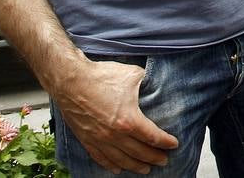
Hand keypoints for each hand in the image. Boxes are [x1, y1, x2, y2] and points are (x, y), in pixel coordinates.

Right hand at [51, 57, 177, 173]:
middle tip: (164, 160)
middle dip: (154, 157)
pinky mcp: (86, 140)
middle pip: (140, 152)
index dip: (166, 142)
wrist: (70, 80)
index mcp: (128, 120)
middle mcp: (114, 135)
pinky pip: (101, 158)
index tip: (174, 144)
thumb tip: (157, 82)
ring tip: (146, 169)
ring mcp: (99, 139)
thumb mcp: (133, 75)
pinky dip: (111, 165)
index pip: (153, 137)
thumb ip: (147, 82)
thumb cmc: (100, 76)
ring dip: (136, 166)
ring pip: (121, 160)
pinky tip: (118, 169)